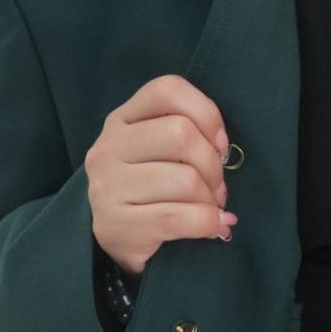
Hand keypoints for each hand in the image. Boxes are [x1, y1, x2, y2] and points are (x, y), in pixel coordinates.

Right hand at [87, 73, 239, 277]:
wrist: (115, 241)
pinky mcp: (116, 225)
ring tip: (210, 207)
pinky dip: (207, 223)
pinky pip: (178, 218)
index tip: (220, 145)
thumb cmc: (150, 189)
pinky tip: (214, 226)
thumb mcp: (159, 151)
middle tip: (216, 186)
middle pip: (180, 133)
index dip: (206, 113)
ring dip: (210, 198)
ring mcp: (107, 187)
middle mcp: (108, 148)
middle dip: (212, 164)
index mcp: (121, 120)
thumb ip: (186, 133)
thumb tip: (222, 150)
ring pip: (184, 180)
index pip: (167, 90)